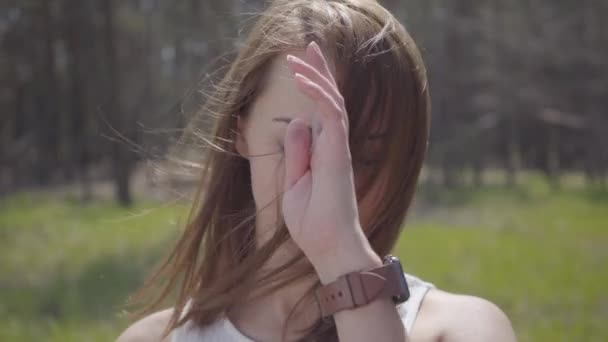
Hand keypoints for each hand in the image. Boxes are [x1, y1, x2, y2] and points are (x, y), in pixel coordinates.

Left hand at [281, 41, 379, 281]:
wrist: (328, 246)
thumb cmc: (313, 222)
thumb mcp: (294, 183)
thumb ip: (297, 153)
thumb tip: (298, 123)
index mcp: (323, 152)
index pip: (319, 112)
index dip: (313, 87)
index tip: (302, 66)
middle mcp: (333, 145)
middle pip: (329, 99)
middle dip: (320, 71)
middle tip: (311, 46)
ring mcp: (338, 147)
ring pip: (332, 101)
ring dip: (318, 75)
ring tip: (301, 54)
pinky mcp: (338, 152)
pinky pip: (330, 114)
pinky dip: (318, 94)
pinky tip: (303, 78)